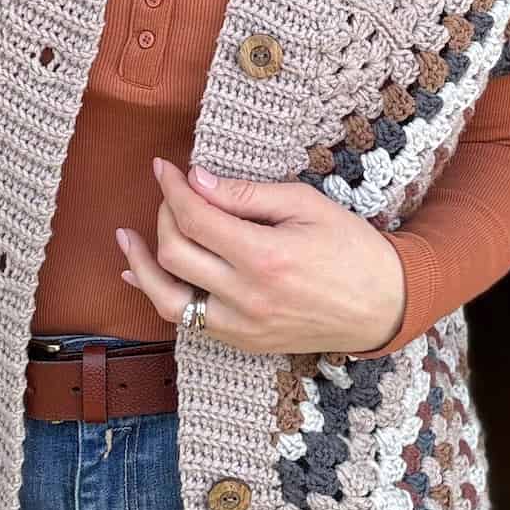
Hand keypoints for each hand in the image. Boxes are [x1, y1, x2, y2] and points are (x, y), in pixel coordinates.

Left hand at [117, 157, 406, 354]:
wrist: (383, 306)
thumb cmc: (351, 247)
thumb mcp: (306, 205)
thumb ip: (248, 195)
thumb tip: (197, 180)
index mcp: (265, 257)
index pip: (196, 218)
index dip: (172, 188)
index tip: (164, 167)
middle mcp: (246, 298)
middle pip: (175, 254)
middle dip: (163, 215)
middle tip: (171, 192)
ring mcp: (241, 326)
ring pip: (167, 299)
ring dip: (142, 265)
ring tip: (126, 237)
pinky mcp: (242, 342)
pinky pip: (186, 322)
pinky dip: (161, 296)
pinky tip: (142, 276)